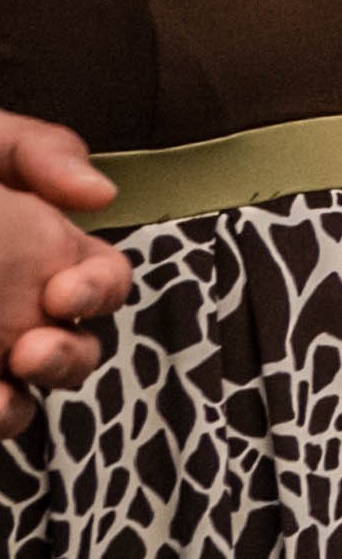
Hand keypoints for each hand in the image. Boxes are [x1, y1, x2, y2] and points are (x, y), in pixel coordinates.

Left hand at [0, 115, 127, 450]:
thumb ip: (40, 152)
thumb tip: (99, 193)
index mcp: (45, 251)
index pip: (105, 281)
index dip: (100, 290)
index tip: (64, 292)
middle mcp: (20, 311)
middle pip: (77, 351)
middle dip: (66, 358)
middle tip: (31, 352)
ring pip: (24, 401)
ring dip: (19, 406)